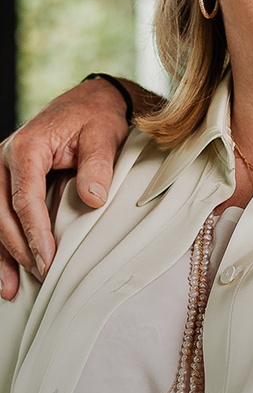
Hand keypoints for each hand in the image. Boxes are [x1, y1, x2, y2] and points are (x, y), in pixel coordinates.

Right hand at [0, 77, 142, 297]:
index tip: (48, 260)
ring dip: (2, 255)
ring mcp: (1, 172)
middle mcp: (4, 159)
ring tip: (11, 290)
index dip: (35, 233)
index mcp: (25, 148)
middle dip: (19, 249)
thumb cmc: (95, 119)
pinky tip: (6, 273)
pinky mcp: (6, 182)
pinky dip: (2, 245)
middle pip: (2, 213)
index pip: (24, 199)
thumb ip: (97, 167)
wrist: (89, 103)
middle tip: (41, 276)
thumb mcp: (103, 136)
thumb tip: (93, 200)